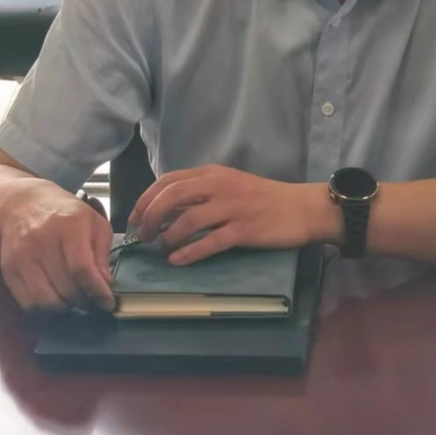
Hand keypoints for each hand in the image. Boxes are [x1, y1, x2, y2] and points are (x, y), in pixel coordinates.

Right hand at [0, 183, 115, 312]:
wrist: (22, 205)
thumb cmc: (64, 215)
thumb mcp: (93, 223)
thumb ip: (102, 253)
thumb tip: (104, 283)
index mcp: (70, 224)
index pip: (82, 268)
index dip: (97, 290)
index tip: (106, 302)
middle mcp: (43, 238)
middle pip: (66, 287)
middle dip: (83, 299)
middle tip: (89, 297)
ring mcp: (23, 255)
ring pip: (46, 300)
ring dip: (64, 306)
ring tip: (71, 297)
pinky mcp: (9, 269)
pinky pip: (28, 302)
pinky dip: (44, 308)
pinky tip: (53, 296)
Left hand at [127, 165, 337, 265]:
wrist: (301, 208)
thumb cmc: (262, 198)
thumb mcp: (229, 186)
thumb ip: (200, 193)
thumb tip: (166, 210)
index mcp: (212, 174)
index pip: (169, 180)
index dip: (146, 198)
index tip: (134, 216)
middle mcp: (219, 186)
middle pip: (172, 197)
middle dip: (150, 217)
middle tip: (143, 235)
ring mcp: (231, 207)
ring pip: (188, 220)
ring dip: (168, 237)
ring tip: (162, 249)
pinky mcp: (244, 230)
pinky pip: (210, 242)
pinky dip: (189, 252)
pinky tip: (177, 261)